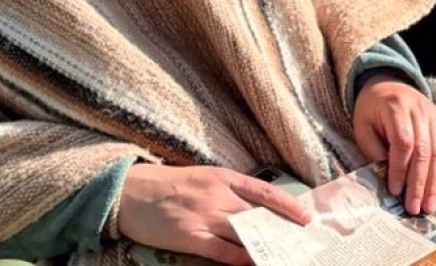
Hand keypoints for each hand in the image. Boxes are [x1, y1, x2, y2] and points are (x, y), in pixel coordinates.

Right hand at [116, 162, 312, 264]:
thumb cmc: (168, 185)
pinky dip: (240, 258)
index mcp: (222, 177)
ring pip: (244, 233)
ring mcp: (204, 216)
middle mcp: (217, 195)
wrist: (130, 192)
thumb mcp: (202, 177)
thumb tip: (255, 209)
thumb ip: (228, 190)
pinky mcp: (190, 237)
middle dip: (280, 229)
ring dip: (264, 245)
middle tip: (299, 242)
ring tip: (282, 255)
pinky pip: (222, 251)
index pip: (264, 192)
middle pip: (258, 215)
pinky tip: (253, 262)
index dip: (288, 205)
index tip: (305, 217)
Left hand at [352, 75, 435, 215]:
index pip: (403, 142)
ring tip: (429, 205)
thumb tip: (389, 181)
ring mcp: (434, 115)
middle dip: (419, 183)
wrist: (388, 84)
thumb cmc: (372, 111)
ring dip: (435, 182)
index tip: (394, 191)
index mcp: (396, 107)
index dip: (399, 169)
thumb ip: (374, 151)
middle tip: (414, 208)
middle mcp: (419, 109)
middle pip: (424, 150)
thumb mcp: (363, 128)